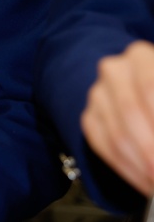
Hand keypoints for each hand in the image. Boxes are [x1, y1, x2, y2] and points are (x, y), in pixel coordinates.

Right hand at [81, 40, 153, 194]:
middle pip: (130, 112)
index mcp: (140, 56)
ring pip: (117, 134)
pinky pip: (102, 146)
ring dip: (141, 165)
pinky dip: (127, 169)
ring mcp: (97, 94)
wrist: (148, 100)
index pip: (149, 87)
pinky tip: (145, 181)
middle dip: (150, 149)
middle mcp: (113, 70)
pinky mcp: (89, 117)